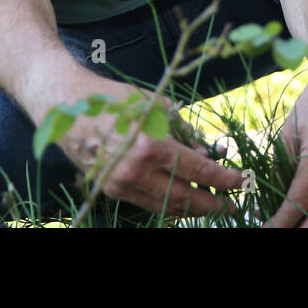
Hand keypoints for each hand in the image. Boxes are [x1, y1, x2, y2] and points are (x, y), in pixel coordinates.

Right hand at [56, 75, 244, 218]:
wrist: (67, 107)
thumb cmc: (116, 99)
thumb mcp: (158, 106)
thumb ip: (185, 131)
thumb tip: (210, 152)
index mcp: (151, 144)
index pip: (197, 169)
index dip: (223, 179)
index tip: (240, 182)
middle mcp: (135, 170)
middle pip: (184, 196)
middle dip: (212, 203)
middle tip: (232, 204)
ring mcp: (121, 183)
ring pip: (165, 205)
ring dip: (191, 208)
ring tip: (212, 206)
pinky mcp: (111, 189)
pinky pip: (147, 203)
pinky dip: (168, 205)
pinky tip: (183, 202)